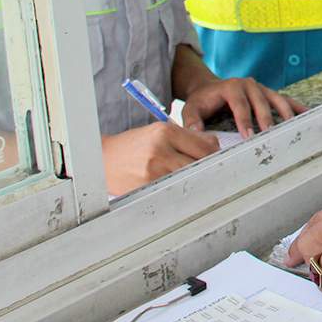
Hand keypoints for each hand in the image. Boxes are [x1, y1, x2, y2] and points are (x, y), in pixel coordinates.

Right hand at [100, 123, 218, 196]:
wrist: (103, 158)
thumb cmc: (134, 145)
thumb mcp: (159, 132)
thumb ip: (187, 137)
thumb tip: (215, 146)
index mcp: (165, 132)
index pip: (206, 146)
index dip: (215, 153)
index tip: (218, 158)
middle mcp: (160, 150)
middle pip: (201, 163)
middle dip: (208, 167)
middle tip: (212, 172)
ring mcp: (154, 171)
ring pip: (190, 178)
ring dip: (196, 180)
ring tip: (196, 180)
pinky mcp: (148, 187)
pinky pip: (175, 190)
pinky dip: (180, 189)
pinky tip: (179, 188)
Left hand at [180, 76, 306, 136]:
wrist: (208, 87)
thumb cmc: (201, 101)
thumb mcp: (191, 109)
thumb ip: (192, 121)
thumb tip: (195, 133)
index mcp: (231, 87)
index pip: (240, 105)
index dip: (245, 121)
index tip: (249, 136)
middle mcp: (248, 84)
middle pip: (261, 102)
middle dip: (267, 119)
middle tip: (272, 136)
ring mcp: (261, 88)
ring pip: (277, 99)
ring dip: (285, 113)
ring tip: (292, 128)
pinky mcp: (268, 93)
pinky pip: (284, 99)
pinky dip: (296, 107)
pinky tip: (307, 115)